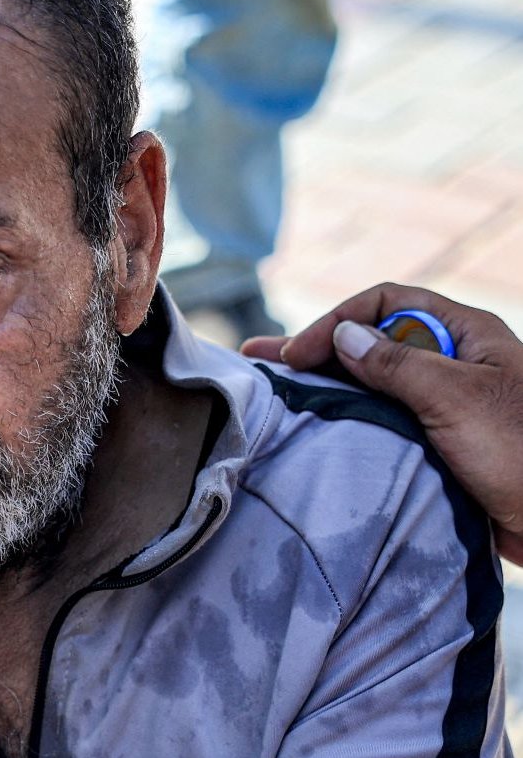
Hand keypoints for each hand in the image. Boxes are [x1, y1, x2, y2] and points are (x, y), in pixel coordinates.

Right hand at [242, 283, 522, 564]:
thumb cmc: (521, 454)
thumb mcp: (455, 399)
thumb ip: (396, 365)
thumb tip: (343, 335)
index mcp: (465, 335)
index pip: (385, 304)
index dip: (336, 322)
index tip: (296, 357)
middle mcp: (453, 362)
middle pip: (373, 341)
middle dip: (316, 349)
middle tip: (260, 364)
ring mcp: (445, 403)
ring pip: (374, 383)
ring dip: (326, 384)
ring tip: (275, 395)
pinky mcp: (439, 442)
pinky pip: (384, 420)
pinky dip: (346, 419)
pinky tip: (316, 430)